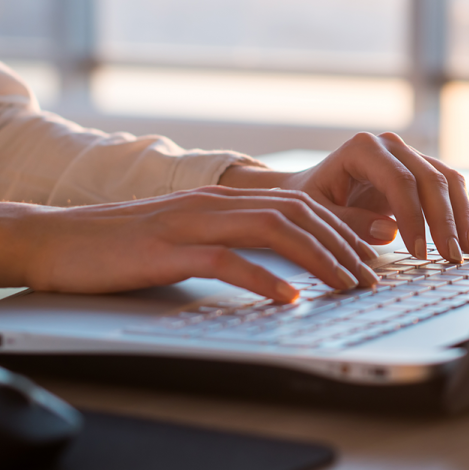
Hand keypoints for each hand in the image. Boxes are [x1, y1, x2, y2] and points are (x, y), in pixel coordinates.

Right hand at [0, 186, 380, 302]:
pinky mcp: (170, 249)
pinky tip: (289, 297)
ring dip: (318, 258)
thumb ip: (240, 238)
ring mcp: (196, 223)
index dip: (344, 227)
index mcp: (230, 198)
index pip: (303, 205)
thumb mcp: (196, 233)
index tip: (374, 252)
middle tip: (372, 276)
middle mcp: (220, 203)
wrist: (66, 238)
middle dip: (343, 244)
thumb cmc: (134, 242)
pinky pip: (227, 260)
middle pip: (299, 214)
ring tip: (347, 284)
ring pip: (274, 230)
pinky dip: (263, 279)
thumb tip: (286, 261)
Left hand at [220, 133, 468, 262]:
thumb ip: (348, 222)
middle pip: (431, 179)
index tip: (419, 253)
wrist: (311, 189)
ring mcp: (410, 155)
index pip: (400, 181)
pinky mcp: (422, 171)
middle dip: (445, 222)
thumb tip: (390, 230)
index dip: (414, 217)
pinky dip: (464, 214)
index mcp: (364, 148)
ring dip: (462, 218)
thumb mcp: (317, 214)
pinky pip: (450, 189)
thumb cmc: (310, 200)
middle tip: (452, 258)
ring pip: (448, 181)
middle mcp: (391, 145)